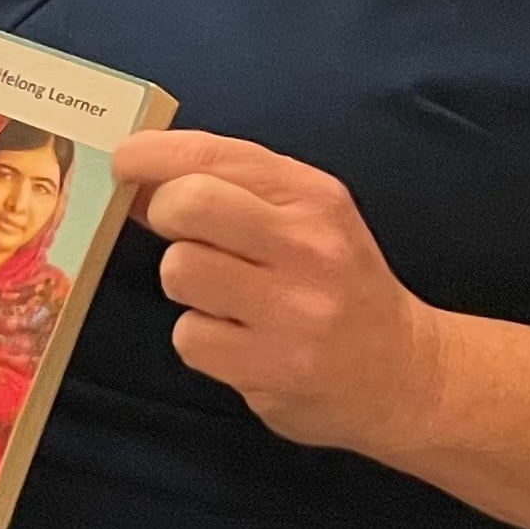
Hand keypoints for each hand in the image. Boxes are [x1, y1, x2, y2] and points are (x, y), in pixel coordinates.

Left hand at [116, 130, 451, 455]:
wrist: (404, 374)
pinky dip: (201, 341)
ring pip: (179, 270)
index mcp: (314, 197)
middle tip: (184, 237)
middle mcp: (308, 246)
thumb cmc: (336, 285)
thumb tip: (138, 177)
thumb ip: (232, 189)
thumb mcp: (306, 219)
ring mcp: (292, 309)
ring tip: (225, 299)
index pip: (214, 154)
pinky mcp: (272, 366)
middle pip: (187, 204)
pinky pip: (189, 337)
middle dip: (164, 215)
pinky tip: (240, 343)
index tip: (125, 161)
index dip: (151, 154)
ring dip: (185, 286)